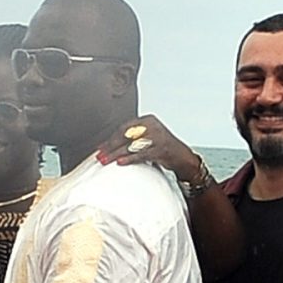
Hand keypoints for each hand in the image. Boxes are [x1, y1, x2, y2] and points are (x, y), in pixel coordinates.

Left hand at [97, 114, 211, 189]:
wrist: (182, 157)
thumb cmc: (162, 149)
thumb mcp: (147, 139)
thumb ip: (131, 139)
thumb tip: (108, 147)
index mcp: (147, 120)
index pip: (124, 128)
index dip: (110, 139)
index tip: (100, 148)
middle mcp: (152, 126)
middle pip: (126, 135)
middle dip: (111, 146)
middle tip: (100, 156)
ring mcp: (158, 137)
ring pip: (132, 145)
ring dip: (116, 154)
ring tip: (106, 160)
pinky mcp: (162, 149)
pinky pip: (142, 154)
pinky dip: (130, 158)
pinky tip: (121, 162)